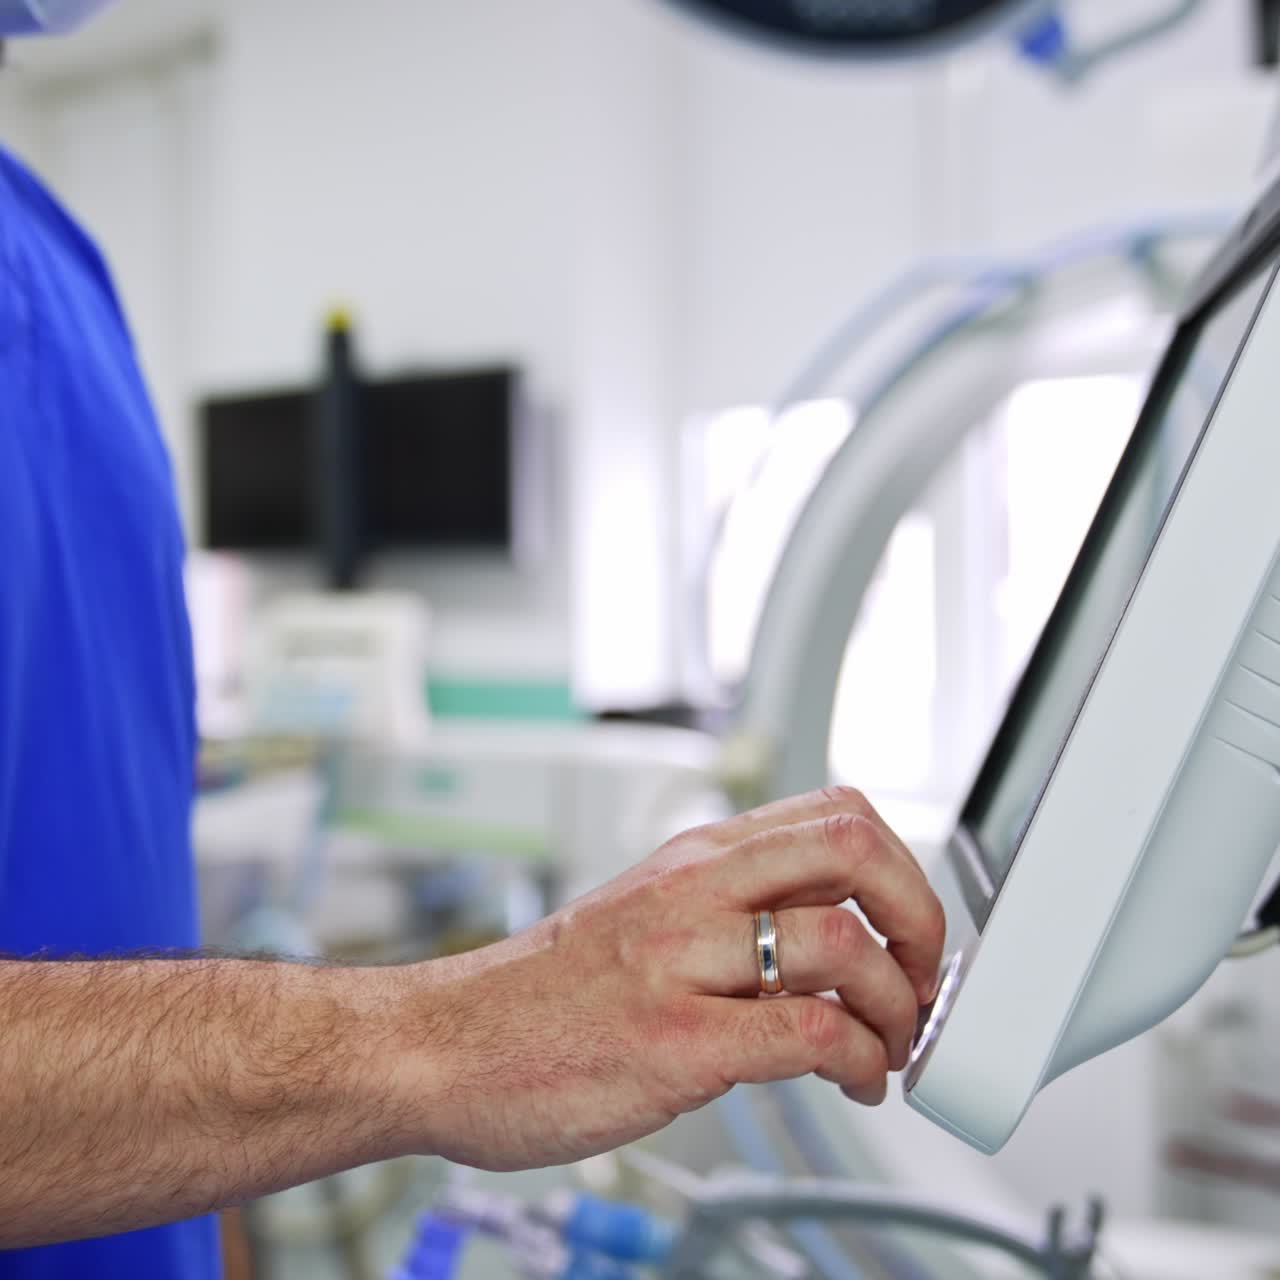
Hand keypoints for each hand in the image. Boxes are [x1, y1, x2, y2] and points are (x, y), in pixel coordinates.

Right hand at [393, 787, 945, 1171]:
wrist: (442, 1045)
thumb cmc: (540, 994)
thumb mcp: (640, 915)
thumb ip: (724, 911)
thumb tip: (822, 932)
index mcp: (692, 859)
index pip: (834, 812)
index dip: (901, 866)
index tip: (910, 925)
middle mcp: (693, 892)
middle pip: (856, 848)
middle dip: (922, 917)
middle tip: (922, 977)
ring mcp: (682, 962)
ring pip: (844, 942)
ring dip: (899, 1007)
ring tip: (889, 1047)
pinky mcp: (674, 1041)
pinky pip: (808, 1032)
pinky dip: (860, 1061)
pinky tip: (855, 1082)